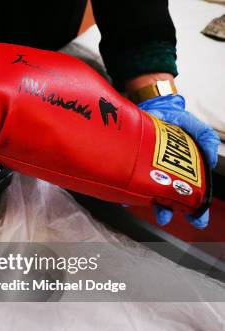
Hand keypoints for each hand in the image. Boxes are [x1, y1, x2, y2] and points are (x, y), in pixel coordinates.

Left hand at [138, 94, 220, 228]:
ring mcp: (144, 170)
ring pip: (146, 192)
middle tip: (167, 216)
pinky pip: (125, 181)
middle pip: (166, 197)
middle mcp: (161, 173)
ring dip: (147, 203)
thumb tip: (210, 160)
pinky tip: (128, 195)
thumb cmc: (172, 118)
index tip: (198, 219)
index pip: (189, 192)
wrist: (149, 105)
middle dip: (168, 210)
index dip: (195, 207)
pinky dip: (126, 190)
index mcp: (180, 168)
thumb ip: (206, 141)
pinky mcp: (127, 164)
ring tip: (146, 206)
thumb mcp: (194, 127)